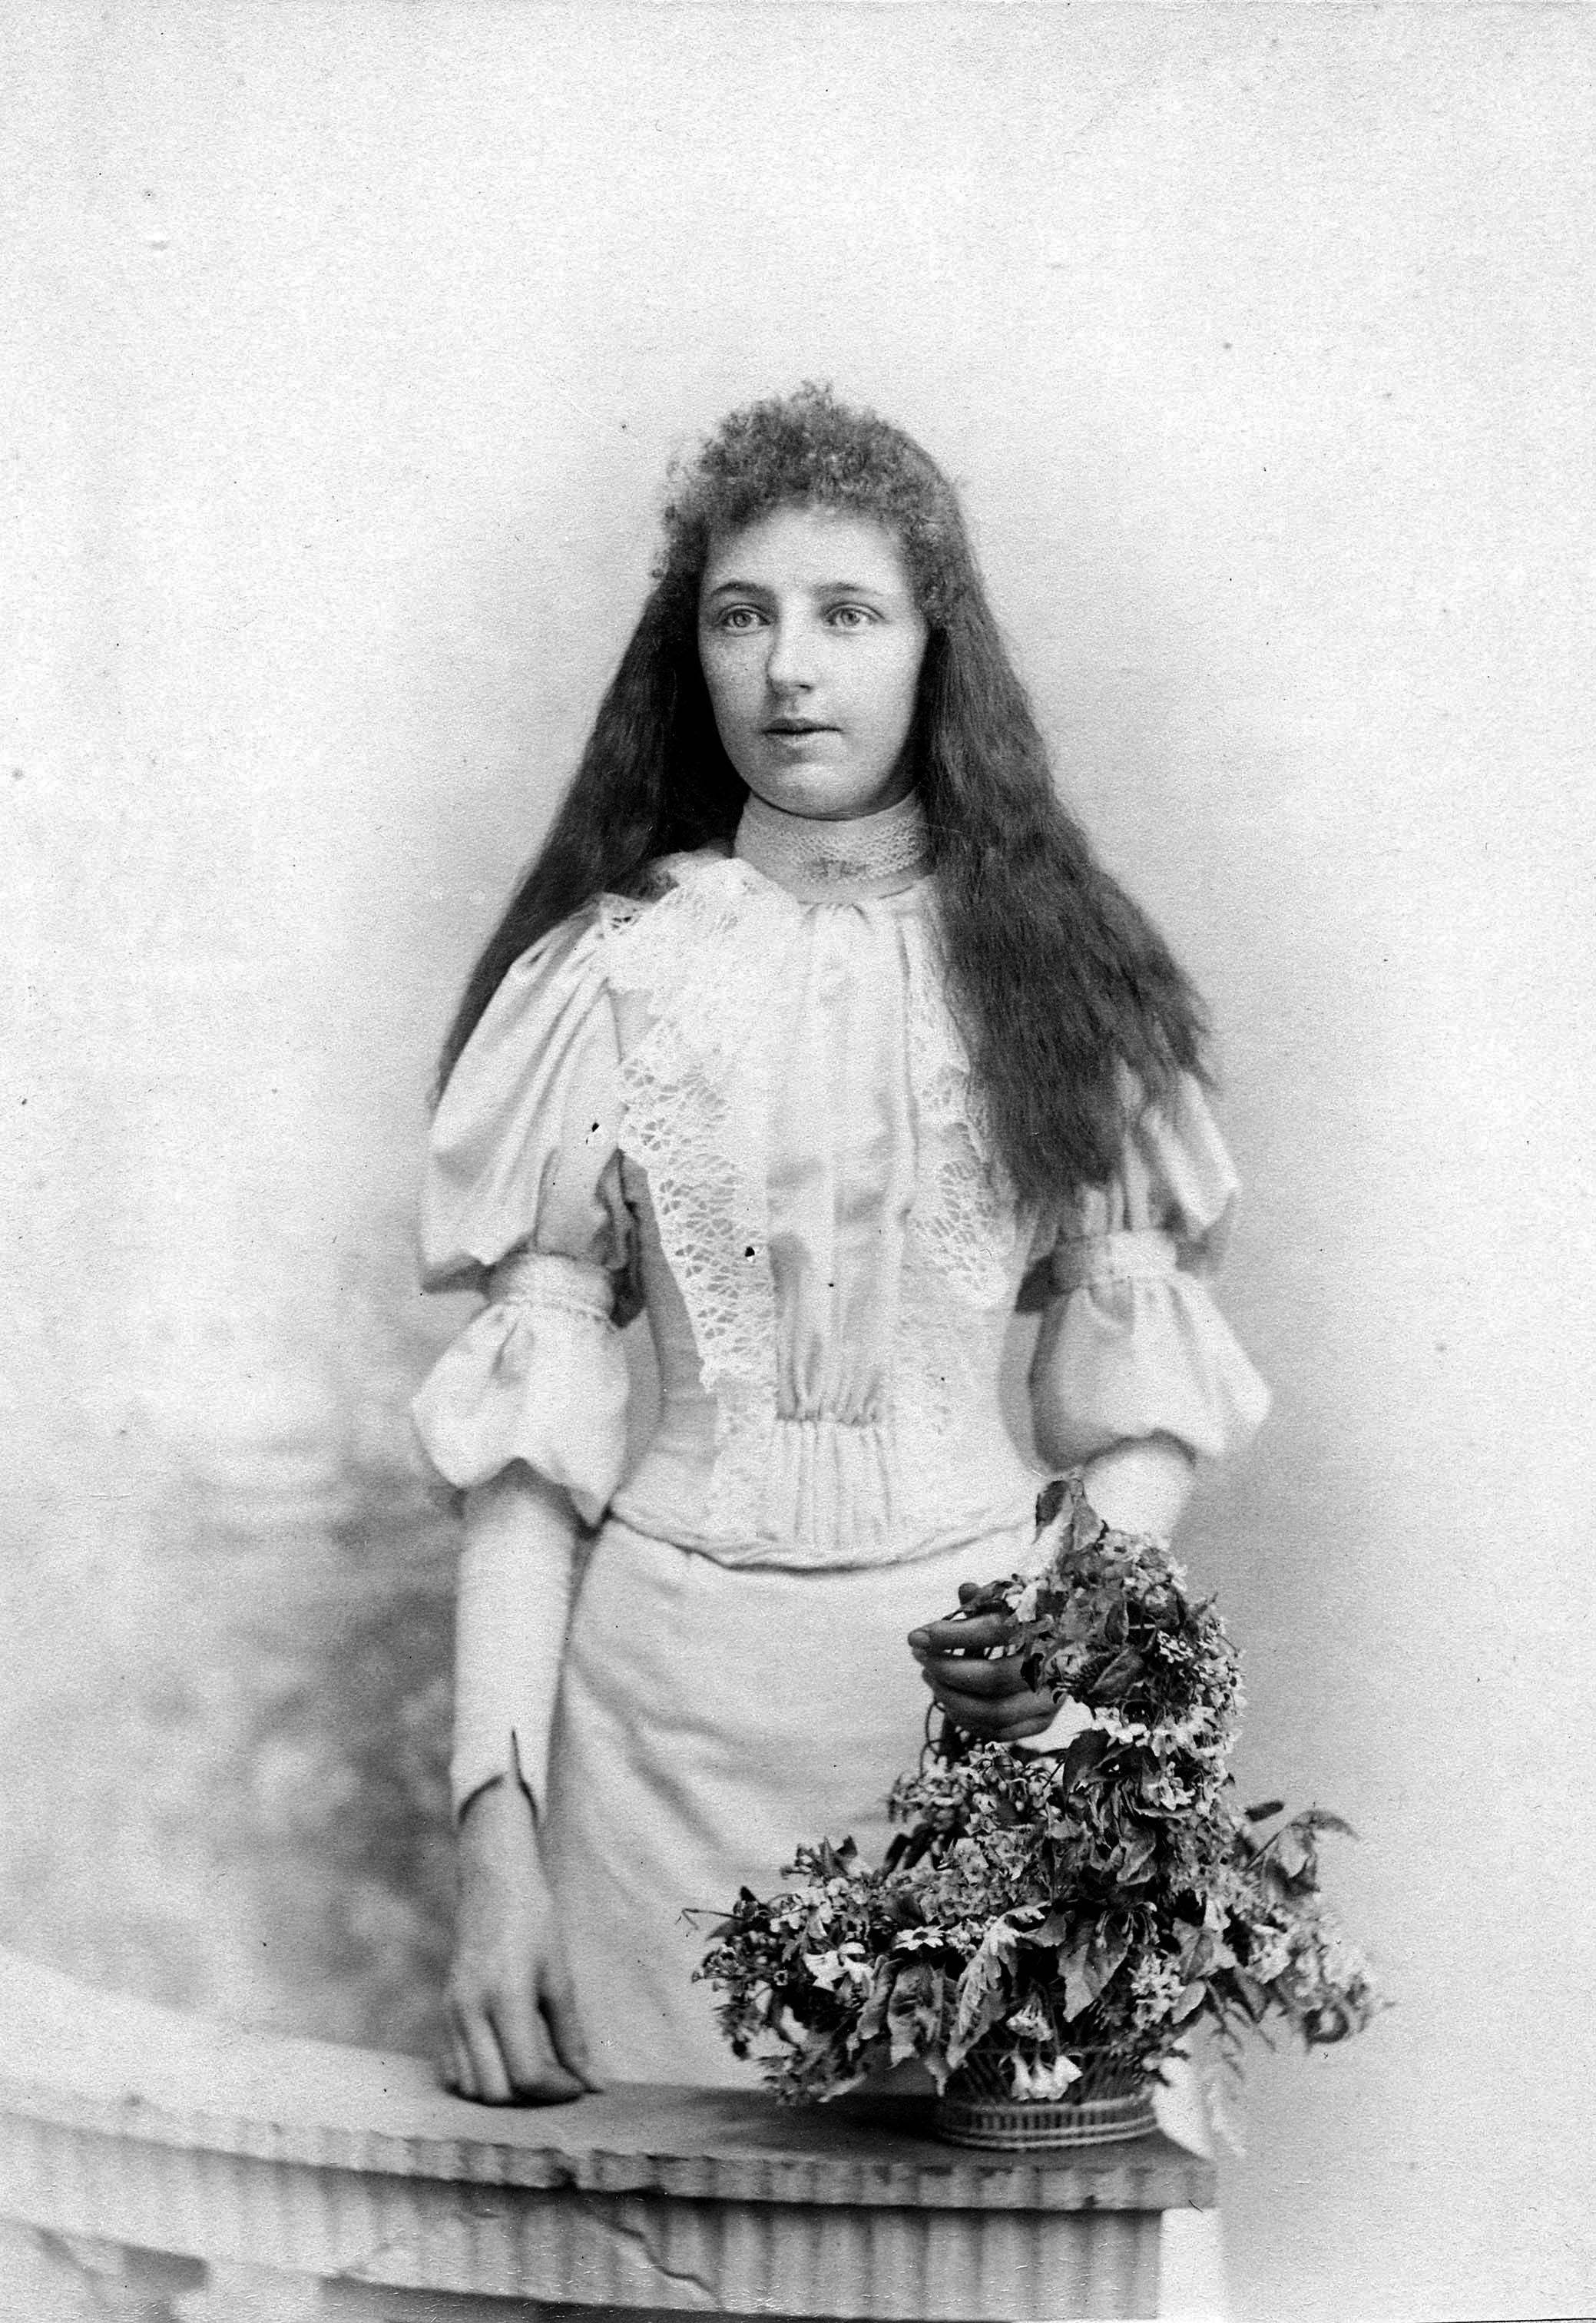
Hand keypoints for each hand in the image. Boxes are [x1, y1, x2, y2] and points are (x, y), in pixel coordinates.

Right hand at [443, 1775, 601, 2104]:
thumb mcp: (560, 1976)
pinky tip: (507, 2062)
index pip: (526, 2074)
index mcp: (506, 1998)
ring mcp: (452, 2011)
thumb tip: (593, 2085)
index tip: (578, 2086)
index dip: (556, 2091)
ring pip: (469, 2087)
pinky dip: (480, 2079)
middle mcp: (470, 2010)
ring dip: (503, 2093)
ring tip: (535, 2073)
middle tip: (558, 2082)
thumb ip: (572, 2036)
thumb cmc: (535, 1921)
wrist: (494, 1881)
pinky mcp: (445, 2010)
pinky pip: (454, 2068)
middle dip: (529, 2099)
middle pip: (494, 2091)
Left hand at [907, 1584, 1059, 1742]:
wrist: (1069, 1643)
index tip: (918, 1636)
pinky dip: (967, 1720)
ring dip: (951, 1697)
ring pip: (994, 1712)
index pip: (995, 1632)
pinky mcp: (1043, 1722)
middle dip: (947, 1670)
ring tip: (928, 1676)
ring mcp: (1050, 1700)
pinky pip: (999, 1732)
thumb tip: (964, 1590)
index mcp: (1046, 1628)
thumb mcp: (1010, 1601)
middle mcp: (1054, 1668)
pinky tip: (948, 1700)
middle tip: (920, 1657)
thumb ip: (986, 1600)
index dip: (953, 1635)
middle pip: (993, 1678)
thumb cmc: (1028, 1617)